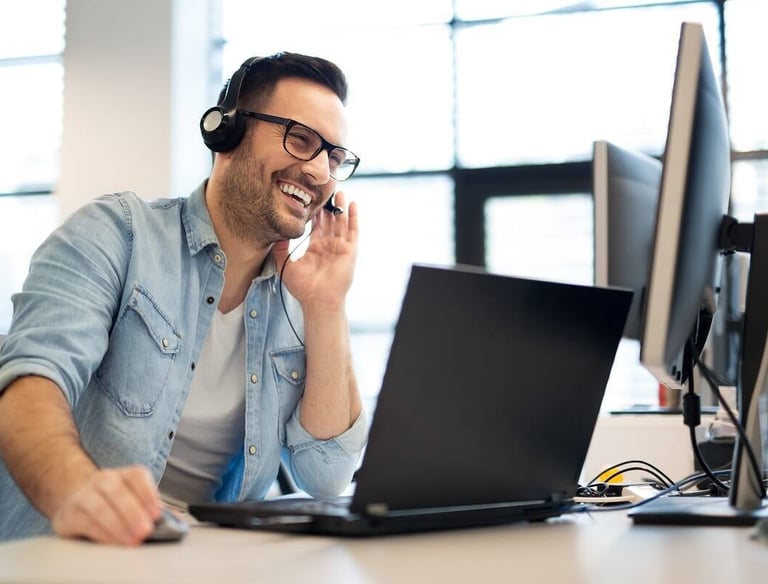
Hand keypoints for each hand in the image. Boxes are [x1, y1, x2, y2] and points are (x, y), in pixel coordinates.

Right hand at [50, 465, 162, 545]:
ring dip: (117, 525)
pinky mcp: (68, 514)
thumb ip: (154, 510)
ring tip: (131, 540)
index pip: (137, 477)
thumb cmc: (113, 503)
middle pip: (118, 491)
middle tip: (145, 531)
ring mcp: (84, 495)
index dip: (148, 494)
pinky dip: (100, 533)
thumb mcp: (134, 501)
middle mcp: (104, 480)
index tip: (157, 513)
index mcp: (124, 475)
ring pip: (99, 506)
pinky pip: (84, 522)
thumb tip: (179, 521)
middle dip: (133, 512)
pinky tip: (111, 541)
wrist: (74, 500)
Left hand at [272, 190, 357, 310]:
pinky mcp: (350, 251)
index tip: (311, 198)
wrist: (318, 300)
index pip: (316, 227)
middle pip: (330, 221)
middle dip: (328, 206)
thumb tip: (276, 232)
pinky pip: (353, 231)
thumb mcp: (285, 265)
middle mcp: (329, 247)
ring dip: (340, 207)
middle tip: (325, 190)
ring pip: (341, 223)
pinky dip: (353, 217)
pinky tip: (352, 204)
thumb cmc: (302, 288)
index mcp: (315, 249)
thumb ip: (280, 248)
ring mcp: (340, 248)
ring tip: (338, 192)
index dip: (315, 213)